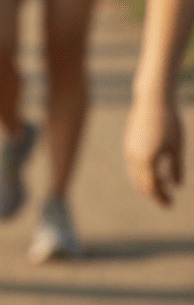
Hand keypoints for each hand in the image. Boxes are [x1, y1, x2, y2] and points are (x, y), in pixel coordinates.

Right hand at [124, 92, 180, 206]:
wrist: (152, 100)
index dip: (161, 198)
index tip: (170, 205)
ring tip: (162, 184)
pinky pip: (132, 166)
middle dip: (153, 193)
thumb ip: (176, 167)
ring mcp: (128, 150)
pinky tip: (155, 170)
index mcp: (147, 160)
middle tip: (167, 200)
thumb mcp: (177, 147)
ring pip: (134, 175)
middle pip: (140, 184)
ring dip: (147, 183)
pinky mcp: (128, 144)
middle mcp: (133, 157)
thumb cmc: (169, 122)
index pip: (152, 187)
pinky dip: (142, 173)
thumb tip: (177, 185)